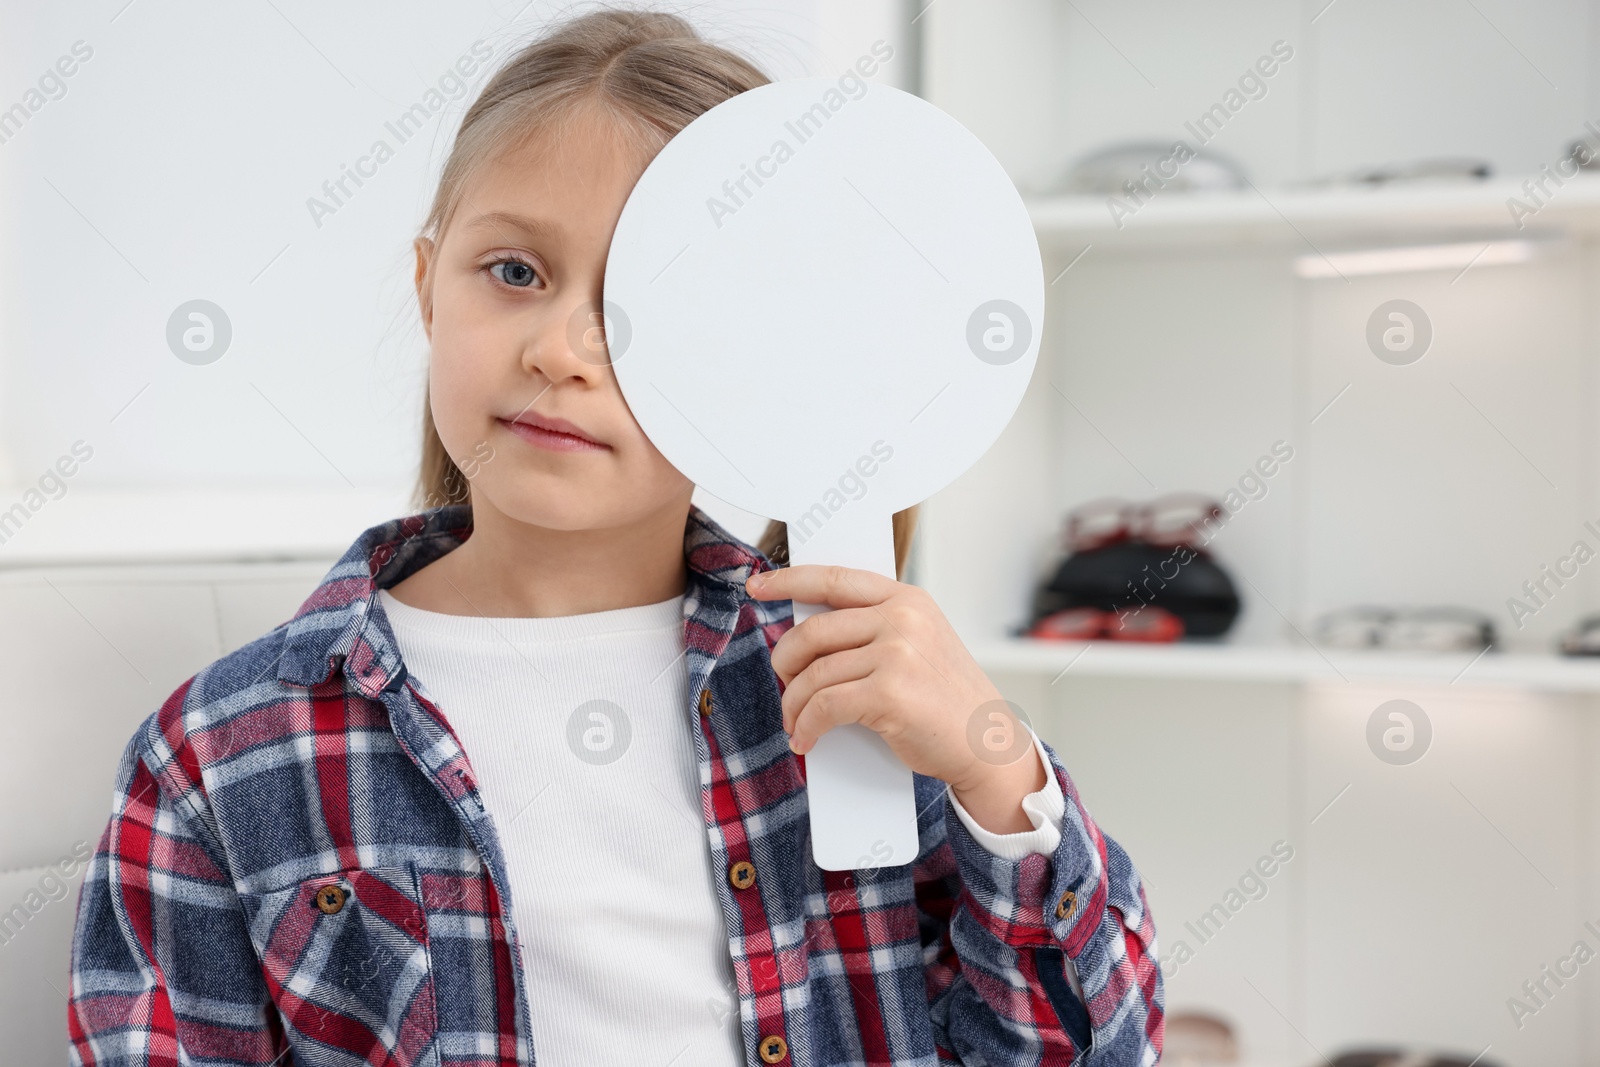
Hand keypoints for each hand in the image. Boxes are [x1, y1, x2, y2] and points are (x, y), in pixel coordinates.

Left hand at [745, 565, 1046, 833]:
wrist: (987, 743)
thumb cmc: (948, 701)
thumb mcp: (921, 644)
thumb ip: (876, 629)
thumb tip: (809, 637)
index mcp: (907, 600)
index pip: (835, 579)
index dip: (790, 580)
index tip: (758, 586)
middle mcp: (902, 619)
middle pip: (813, 631)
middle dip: (786, 661)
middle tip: (785, 682)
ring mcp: (897, 654)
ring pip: (814, 674)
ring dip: (794, 703)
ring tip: (796, 722)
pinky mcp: (888, 693)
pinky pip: (823, 706)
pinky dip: (806, 726)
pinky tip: (806, 739)